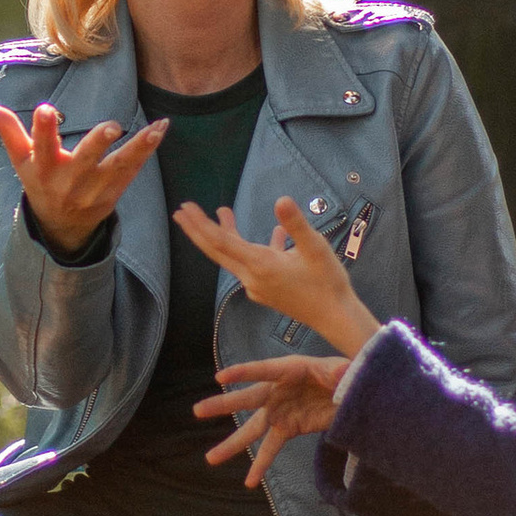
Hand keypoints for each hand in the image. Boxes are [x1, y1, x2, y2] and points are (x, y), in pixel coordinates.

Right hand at [0, 101, 166, 256]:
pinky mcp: (114, 193)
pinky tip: (161, 129)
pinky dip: (147, 150)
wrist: (62, 227)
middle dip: (96, 144)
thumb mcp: (22, 160)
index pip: (41, 147)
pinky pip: (132, 170)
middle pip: (83, 161)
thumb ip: (8, 131)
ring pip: (117, 167)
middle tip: (111, 126)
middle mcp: (69, 181)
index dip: (42, 129)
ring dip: (137, 148)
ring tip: (154, 128)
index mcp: (43, 169)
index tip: (46, 109)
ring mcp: (94, 189)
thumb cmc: (41, 182)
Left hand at [171, 196, 380, 357]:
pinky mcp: (267, 290)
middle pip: (218, 251)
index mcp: (260, 265)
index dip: (201, 224)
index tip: (185, 209)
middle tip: (180, 211)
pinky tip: (276, 235)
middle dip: (199, 230)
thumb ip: (296, 223)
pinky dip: (254, 246)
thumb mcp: (315, 247)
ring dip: (227, 234)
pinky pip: (253, 263)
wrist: (334, 317)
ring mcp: (258, 286)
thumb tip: (281, 199)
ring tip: (223, 212)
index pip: (221, 242)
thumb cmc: (327, 281)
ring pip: (235, 256)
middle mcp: (252, 277)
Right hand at [195, 354, 345, 486]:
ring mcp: (279, 411)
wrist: (350, 390)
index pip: (262, 370)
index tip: (220, 378)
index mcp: (288, 370)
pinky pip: (270, 448)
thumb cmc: (345, 372)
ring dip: (232, 444)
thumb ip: (338, 373)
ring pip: (251, 429)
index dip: (242, 373)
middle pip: (247, 399)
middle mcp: (276, 390)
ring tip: (210, 458)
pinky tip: (249, 481)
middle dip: (223, 405)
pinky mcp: (287, 428)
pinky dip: (260, 465)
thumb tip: (337, 375)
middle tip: (198, 410)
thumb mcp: (345, 369)